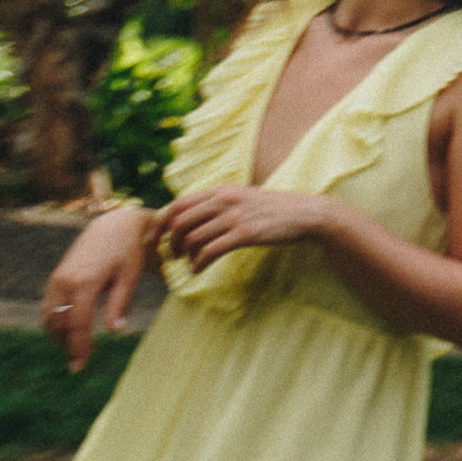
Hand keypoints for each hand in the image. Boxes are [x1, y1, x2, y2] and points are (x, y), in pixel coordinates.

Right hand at [42, 207, 152, 372]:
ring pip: (49, 317)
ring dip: (59, 336)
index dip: (79, 346)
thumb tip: (116, 332)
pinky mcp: (55, 278)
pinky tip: (69, 332)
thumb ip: (120, 304)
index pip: (78, 323)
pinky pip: (48, 307)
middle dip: (68, 345)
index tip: (81, 366)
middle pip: (60, 324)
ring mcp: (57, 279)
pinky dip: (54, 323)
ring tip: (76, 349)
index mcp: (85, 281)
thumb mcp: (129, 277)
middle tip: (81, 363)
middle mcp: (65, 280)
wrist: (113, 226)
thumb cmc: (127, 252)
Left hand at [154, 185, 337, 273]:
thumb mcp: (244, 198)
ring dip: (186, 255)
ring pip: (194, 238)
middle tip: (173, 255)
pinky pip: (211, 251)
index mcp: (221, 190)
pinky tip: (198, 270)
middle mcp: (225, 200)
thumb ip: (219, 203)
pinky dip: (199, 263)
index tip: (155, 239)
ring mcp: (235, 217)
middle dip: (171, 242)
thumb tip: (192, 217)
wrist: (306, 213)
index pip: (178, 204)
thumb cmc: (274, 209)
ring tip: (189, 264)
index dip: (160, 223)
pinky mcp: (246, 234)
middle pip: (181, 221)